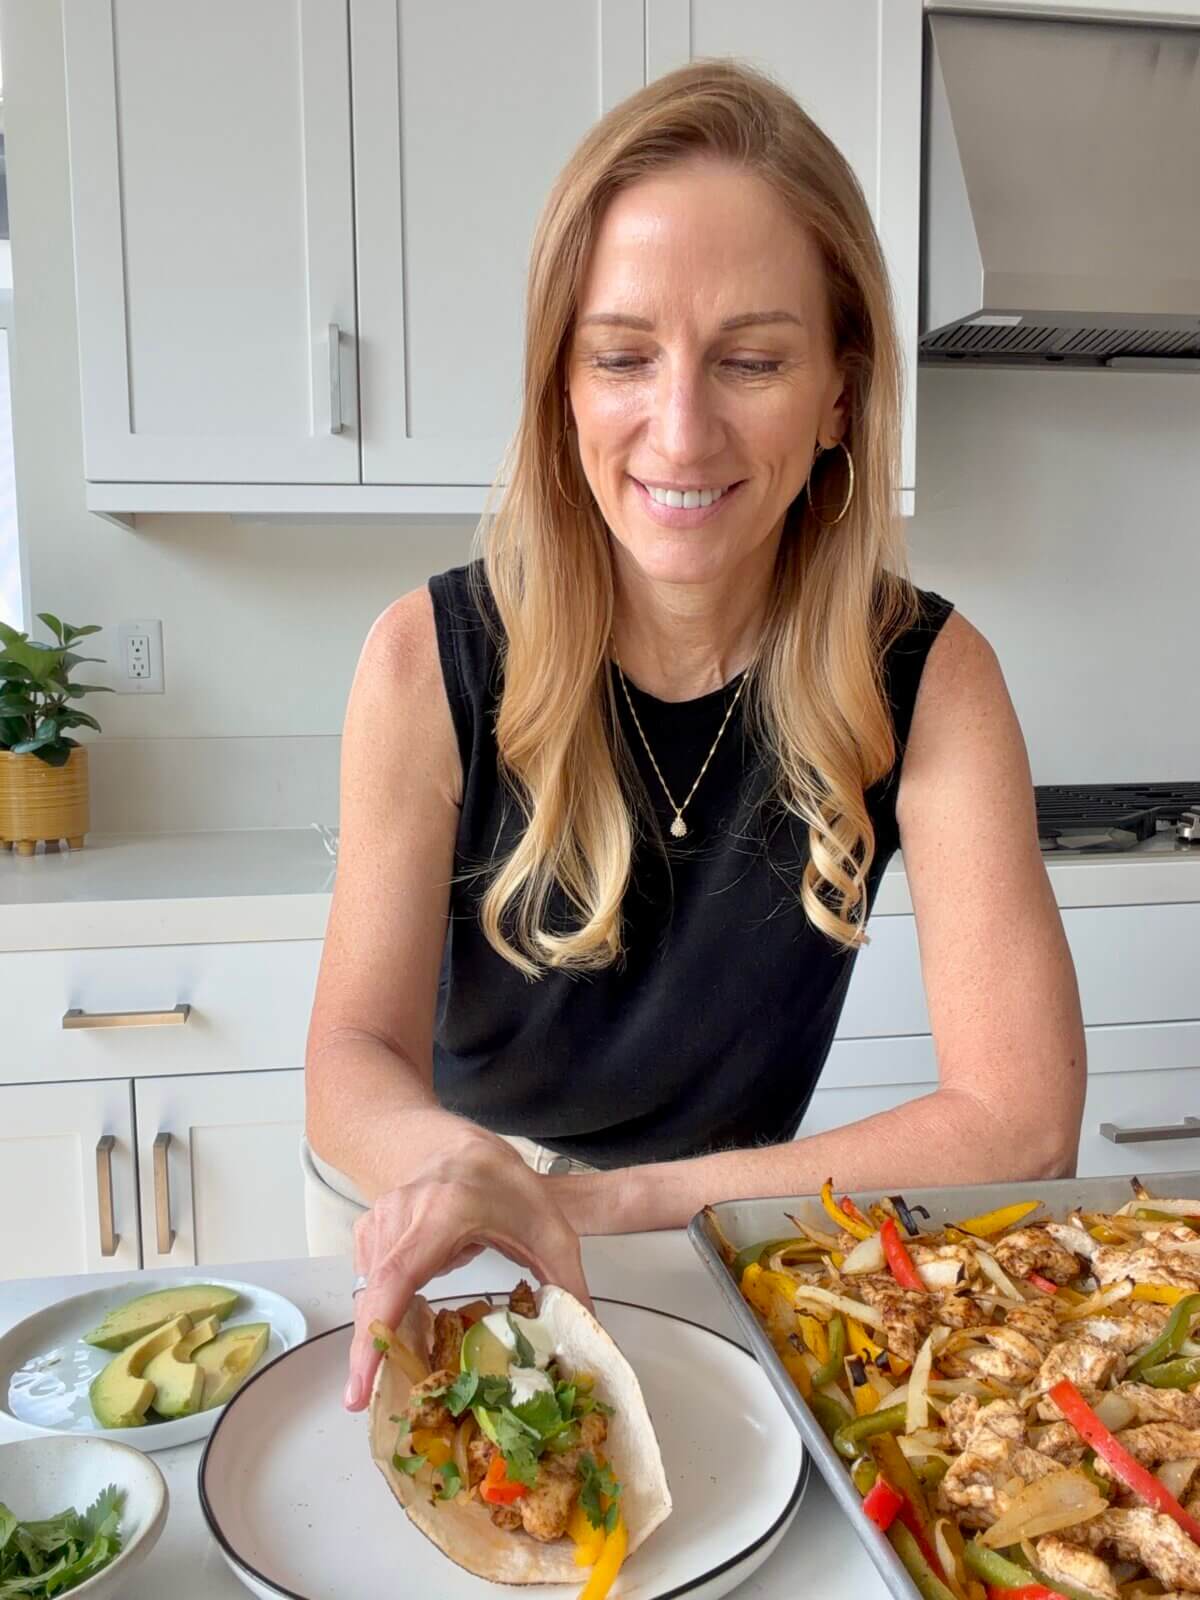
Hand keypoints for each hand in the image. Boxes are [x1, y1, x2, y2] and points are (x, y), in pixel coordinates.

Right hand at [344, 1113, 590, 1410]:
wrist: (462, 1147)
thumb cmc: (505, 1185)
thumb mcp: (550, 1229)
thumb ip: (567, 1282)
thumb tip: (587, 1337)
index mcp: (443, 1212)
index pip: (398, 1277)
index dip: (377, 1333)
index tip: (362, 1383)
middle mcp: (401, 1215)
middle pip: (374, 1296)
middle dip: (367, 1354)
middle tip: (366, 1403)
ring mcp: (378, 1222)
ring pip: (368, 1295)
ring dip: (378, 1337)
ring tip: (396, 1376)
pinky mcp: (369, 1234)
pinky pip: (368, 1286)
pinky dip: (380, 1316)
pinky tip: (402, 1337)